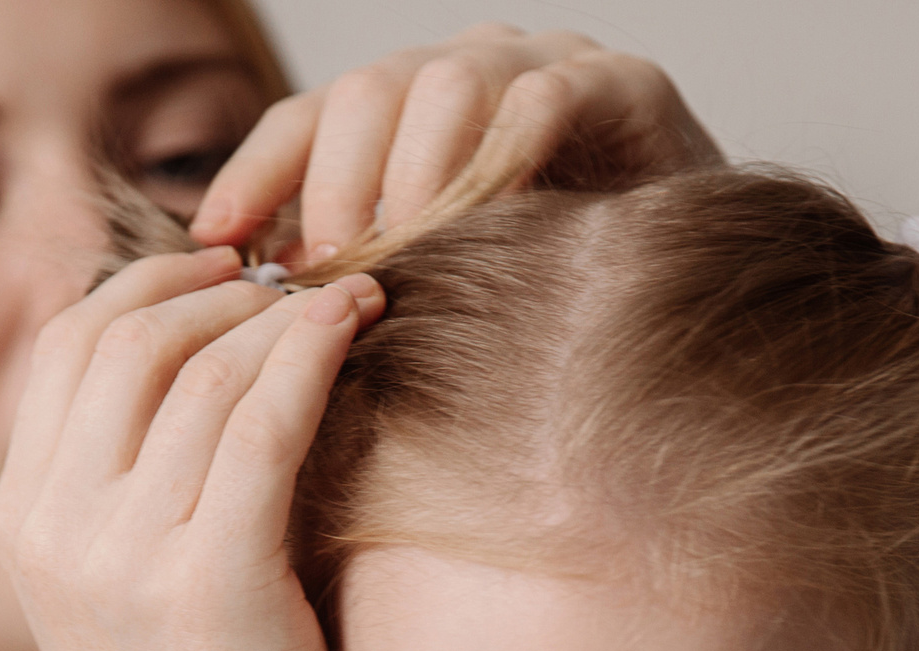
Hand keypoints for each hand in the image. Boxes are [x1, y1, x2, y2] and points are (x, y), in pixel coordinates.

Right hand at [0, 250, 383, 650]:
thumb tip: (215, 376)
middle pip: (122, 333)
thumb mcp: (135, 598)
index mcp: (19, 523)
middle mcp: (49, 527)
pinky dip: (311, 352)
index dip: (151, 282)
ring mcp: (117, 554)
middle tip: (301, 276)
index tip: (234, 270)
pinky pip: (259, 419)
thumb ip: (143, 493)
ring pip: (195, 363)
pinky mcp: (202, 581)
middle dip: (219, 283)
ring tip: (347, 297)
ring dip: (279, 309)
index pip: (66, 346)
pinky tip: (358, 328)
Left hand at [190, 24, 720, 261]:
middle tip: (323, 263)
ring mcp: (551, 69)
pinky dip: (500, 160)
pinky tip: (483, 233)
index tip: (214, 241)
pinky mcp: (627, 89)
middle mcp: (476, 72)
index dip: (257, 175)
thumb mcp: (440, 296)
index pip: (312, 118)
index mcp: (416, 115)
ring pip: (447, 81)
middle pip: (370, 89)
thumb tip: (248, 306)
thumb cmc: (558, 311)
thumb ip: (358, 283)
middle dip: (336, 179)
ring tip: (397, 256)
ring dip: (411, 173)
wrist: (704, 313)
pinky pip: (544, 99)